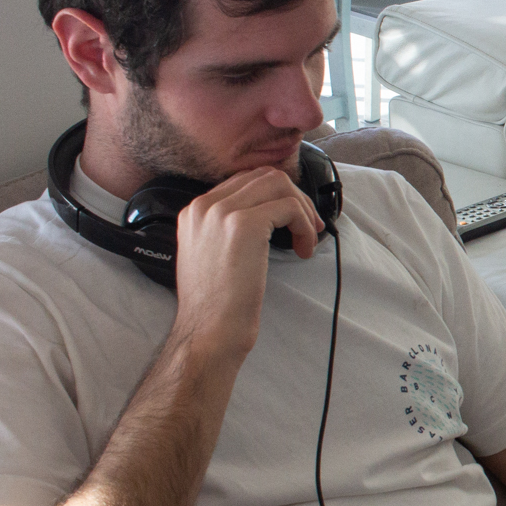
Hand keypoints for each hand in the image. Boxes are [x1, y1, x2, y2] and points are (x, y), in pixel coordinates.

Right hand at [171, 166, 324, 355]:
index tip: (293, 219)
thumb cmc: (217, 303)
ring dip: (303, 210)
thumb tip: (269, 213)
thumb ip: (228, 228)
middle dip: (295, 197)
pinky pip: (289, 207)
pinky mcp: (243, 224)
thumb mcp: (212, 253)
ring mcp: (222, 212)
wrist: (209, 330)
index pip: (245, 180)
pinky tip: (303, 250)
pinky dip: (305, 225)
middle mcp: (204, 206)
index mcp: (195, 211)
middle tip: (309, 226)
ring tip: (307, 239)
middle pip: (264, 176)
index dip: (277, 195)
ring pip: (279, 185)